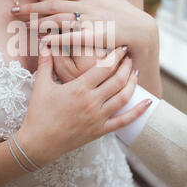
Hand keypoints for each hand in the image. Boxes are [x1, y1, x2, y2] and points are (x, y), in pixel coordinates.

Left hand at [16, 0, 161, 95]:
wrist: (141, 29)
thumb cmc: (122, 11)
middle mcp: (86, 5)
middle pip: (55, 4)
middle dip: (32, 5)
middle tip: (13, 9)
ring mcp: (91, 20)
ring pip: (61, 19)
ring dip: (41, 22)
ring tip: (23, 24)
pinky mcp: (95, 36)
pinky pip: (74, 37)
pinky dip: (59, 39)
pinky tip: (44, 41)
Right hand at [17, 43, 151, 166]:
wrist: (39, 143)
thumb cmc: (39, 113)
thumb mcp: (41, 85)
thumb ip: (45, 62)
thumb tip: (44, 42)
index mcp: (79, 88)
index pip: (104, 67)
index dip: (116, 55)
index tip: (122, 47)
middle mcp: (92, 102)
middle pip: (118, 79)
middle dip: (126, 65)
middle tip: (129, 56)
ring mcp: (98, 117)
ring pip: (124, 97)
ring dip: (133, 83)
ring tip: (135, 71)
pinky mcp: (100, 130)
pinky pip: (124, 121)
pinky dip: (138, 112)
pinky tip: (148, 103)